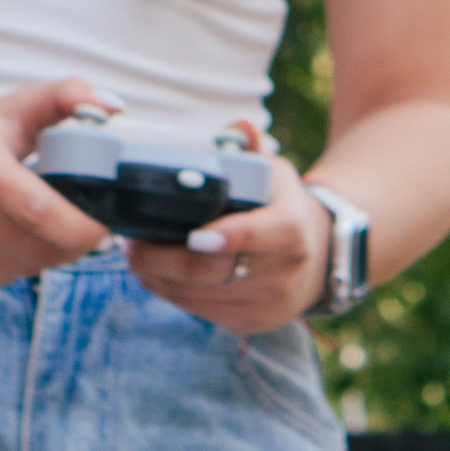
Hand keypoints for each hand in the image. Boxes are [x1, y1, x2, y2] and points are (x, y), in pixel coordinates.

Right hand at [0, 78, 110, 290]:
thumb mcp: (17, 107)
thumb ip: (67, 97)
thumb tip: (112, 105)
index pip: (41, 213)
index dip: (83, 227)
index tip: (104, 222)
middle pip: (37, 247)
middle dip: (70, 241)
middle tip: (75, 222)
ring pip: (21, 268)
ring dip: (42, 253)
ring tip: (34, 223)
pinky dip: (12, 264)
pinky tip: (4, 237)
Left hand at [129, 149, 331, 331]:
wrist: (317, 256)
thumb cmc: (281, 206)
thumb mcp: (273, 173)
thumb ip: (251, 149)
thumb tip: (239, 127)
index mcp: (291, 227)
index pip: (254, 234)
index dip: (221, 237)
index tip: (188, 234)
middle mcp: (283, 270)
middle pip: (211, 271)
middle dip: (162, 259)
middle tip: (132, 242)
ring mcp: (267, 302)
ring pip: (198, 295)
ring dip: (158, 277)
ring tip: (135, 254)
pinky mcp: (249, 323)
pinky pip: (199, 311)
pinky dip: (170, 293)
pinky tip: (155, 275)